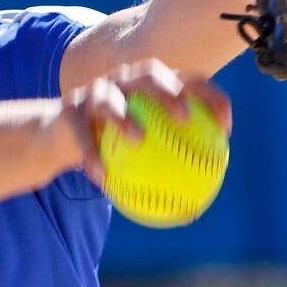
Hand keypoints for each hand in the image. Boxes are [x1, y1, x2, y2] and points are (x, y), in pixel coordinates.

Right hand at [54, 58, 231, 184]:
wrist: (61, 136)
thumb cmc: (111, 147)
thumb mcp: (137, 158)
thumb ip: (164, 174)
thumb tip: (192, 214)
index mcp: (150, 86)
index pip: (187, 80)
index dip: (210, 97)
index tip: (225, 130)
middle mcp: (124, 80)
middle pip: (149, 72)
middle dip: (168, 89)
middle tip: (183, 117)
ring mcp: (95, 91)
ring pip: (109, 96)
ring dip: (123, 115)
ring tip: (137, 137)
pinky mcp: (70, 108)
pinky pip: (82, 132)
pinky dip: (91, 153)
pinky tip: (101, 176)